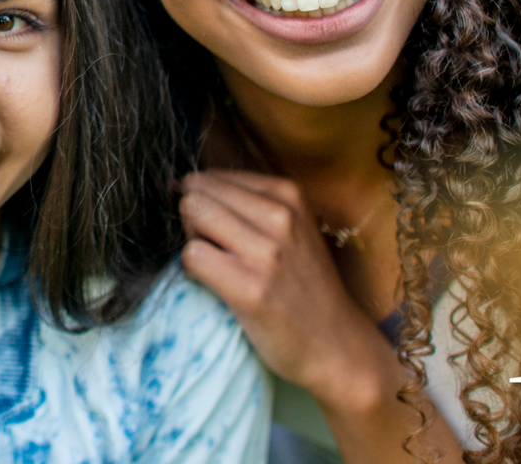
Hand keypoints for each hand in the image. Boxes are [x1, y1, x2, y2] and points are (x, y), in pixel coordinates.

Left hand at [177, 170, 391, 395]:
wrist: (336, 344)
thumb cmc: (304, 285)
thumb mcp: (293, 227)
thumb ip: (249, 203)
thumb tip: (184, 185)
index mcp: (289, 194)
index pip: (213, 176)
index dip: (203, 202)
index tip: (217, 228)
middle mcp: (280, 216)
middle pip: (197, 192)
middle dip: (191, 217)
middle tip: (211, 247)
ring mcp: (267, 253)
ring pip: (192, 215)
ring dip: (192, 240)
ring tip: (215, 264)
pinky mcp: (251, 289)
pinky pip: (193, 256)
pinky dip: (192, 269)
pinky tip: (214, 283)